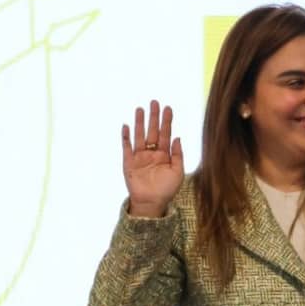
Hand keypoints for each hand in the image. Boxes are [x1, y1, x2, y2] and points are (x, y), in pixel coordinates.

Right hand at [121, 100, 183, 217]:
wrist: (152, 203)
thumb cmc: (167, 189)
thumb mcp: (178, 172)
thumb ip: (178, 154)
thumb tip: (178, 137)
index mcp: (165, 154)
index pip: (166, 134)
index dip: (167, 121)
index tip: (168, 108)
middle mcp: (152, 153)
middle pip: (153, 131)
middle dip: (154, 117)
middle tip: (155, 102)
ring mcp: (140, 157)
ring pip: (140, 136)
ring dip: (140, 123)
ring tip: (140, 109)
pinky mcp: (129, 162)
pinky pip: (126, 147)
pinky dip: (126, 137)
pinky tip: (127, 126)